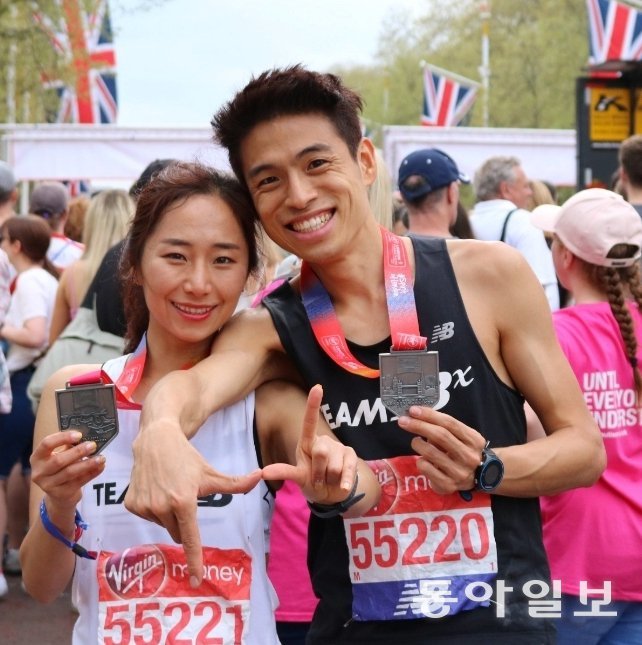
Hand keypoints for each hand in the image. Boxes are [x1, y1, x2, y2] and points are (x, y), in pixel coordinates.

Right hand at [31, 431, 105, 512]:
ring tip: (101, 458)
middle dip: (78, 452)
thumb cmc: (60, 468)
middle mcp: (39, 472)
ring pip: (70, 472)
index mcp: (37, 457)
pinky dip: (92, 473)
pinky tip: (101, 467)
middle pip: (59, 460)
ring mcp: (49, 485)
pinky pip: (79, 481)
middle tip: (93, 445)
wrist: (59, 494)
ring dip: (88, 464)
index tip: (79, 434)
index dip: (62, 438)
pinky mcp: (61, 493)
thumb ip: (69, 446)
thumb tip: (87, 437)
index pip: (46, 444)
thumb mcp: (59, 455)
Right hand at [124, 420, 261, 586]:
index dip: (194, 561)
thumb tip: (260, 477)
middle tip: (183, 496)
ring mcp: (144, 507)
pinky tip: (154, 489)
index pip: (191, 538)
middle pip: (178, 532)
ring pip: (163, 525)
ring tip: (168, 488)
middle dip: (183, 520)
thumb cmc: (187, 458)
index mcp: (184, 502)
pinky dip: (153, 508)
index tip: (196, 581)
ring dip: (167, 513)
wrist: (156, 441)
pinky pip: (147, 517)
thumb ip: (235, 483)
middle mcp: (162, 507)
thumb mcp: (210, 472)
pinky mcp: (130, 505)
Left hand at [262, 384, 357, 504]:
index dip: (313, 404)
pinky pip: (345, 471)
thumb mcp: (298, 477)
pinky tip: (342, 486)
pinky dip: (343, 482)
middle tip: (318, 478)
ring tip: (328, 480)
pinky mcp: (351, 458)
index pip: (309, 421)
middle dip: (318, 472)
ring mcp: (339, 448)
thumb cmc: (312, 480)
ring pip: (333, 466)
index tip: (317, 387)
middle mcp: (325, 441)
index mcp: (308, 441)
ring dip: (328, 479)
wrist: (332, 494)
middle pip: (321, 451)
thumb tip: (264, 472)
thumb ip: (287, 472)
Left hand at [397, 406, 485, 493]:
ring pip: (430, 452)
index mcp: (474, 440)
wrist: (476, 478)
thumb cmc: (463, 451)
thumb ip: (444, 427)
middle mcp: (469, 457)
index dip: (430, 415)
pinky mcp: (447, 485)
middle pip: (440, 436)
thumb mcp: (461, 437)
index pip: (450, 423)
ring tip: (416, 441)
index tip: (413, 410)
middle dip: (419, 425)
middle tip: (403, 421)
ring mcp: (459, 473)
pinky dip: (419, 460)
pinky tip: (423, 459)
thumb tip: (417, 415)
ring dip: (417, 443)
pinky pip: (426, 468)